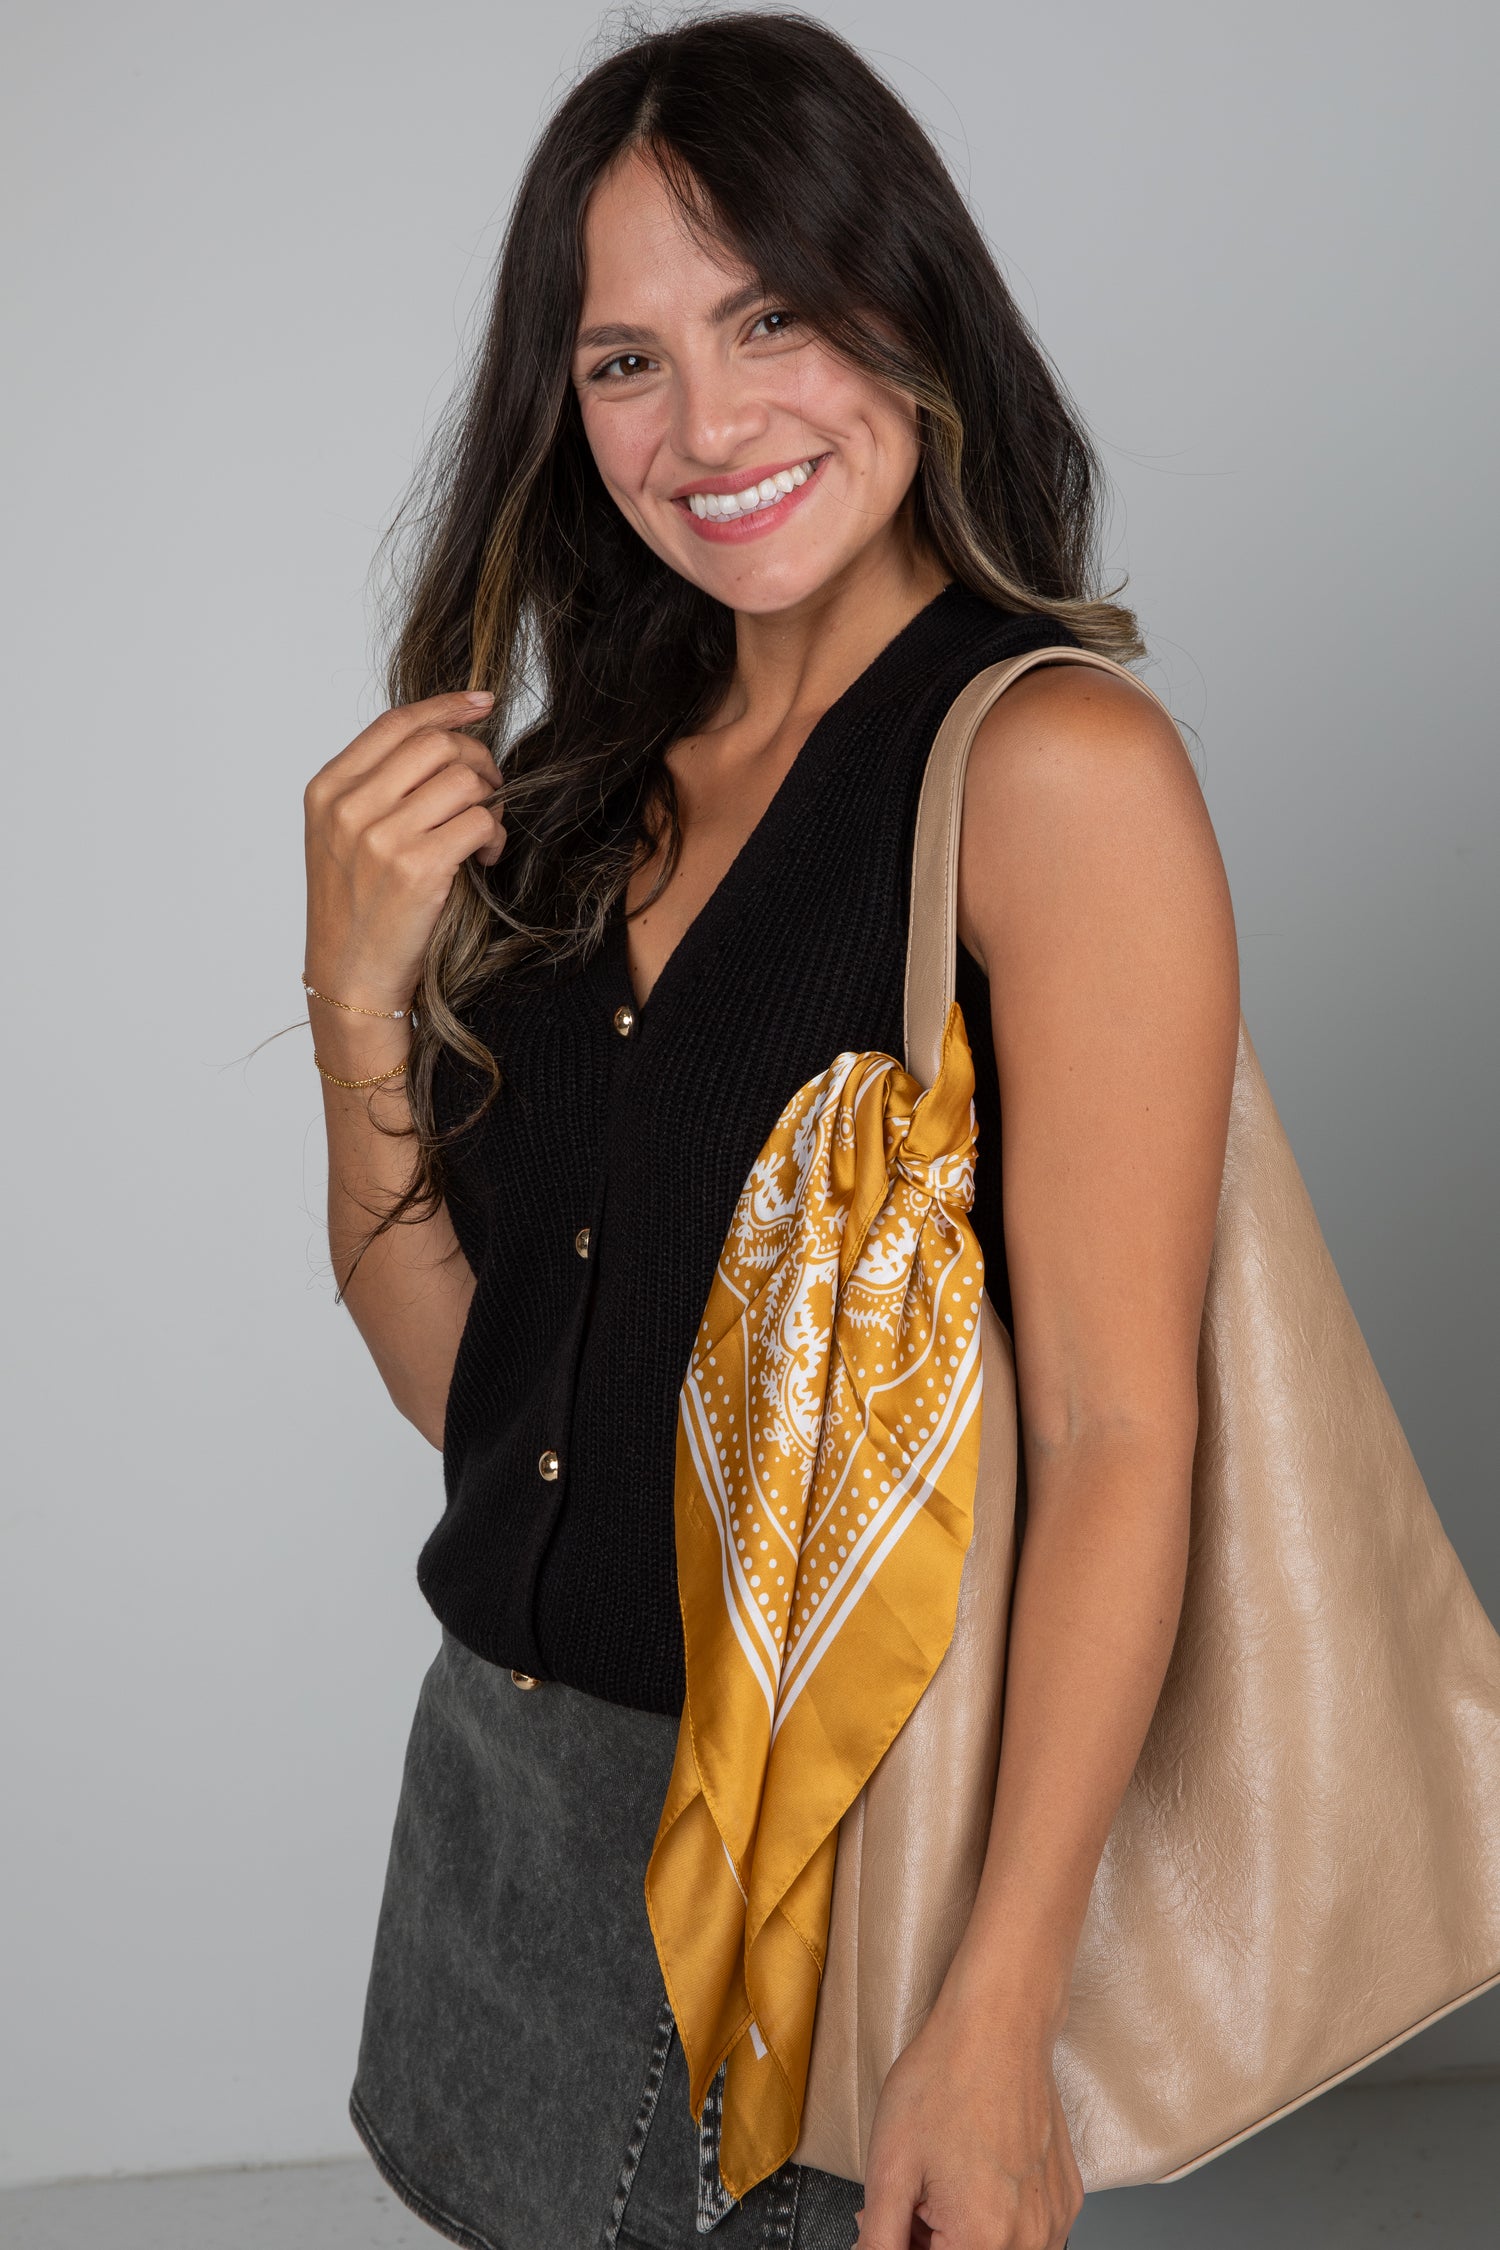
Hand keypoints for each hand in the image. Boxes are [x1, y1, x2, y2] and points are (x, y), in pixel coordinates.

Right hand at [303, 688, 504, 1009]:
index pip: (395, 724)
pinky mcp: (417, 869)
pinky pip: (480, 821)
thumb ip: (375, 787)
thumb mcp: (341, 837)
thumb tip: (442, 742)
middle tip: (490, 787)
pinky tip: (485, 856)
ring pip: (464, 780)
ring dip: (490, 799)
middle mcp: (349, 807)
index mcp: (328, 790)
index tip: (482, 701)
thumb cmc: (354, 908)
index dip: (446, 706)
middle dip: (477, 759)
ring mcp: (381, 837)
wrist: (348, 975)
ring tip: (486, 828)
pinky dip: (495, 834)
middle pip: (436, 744)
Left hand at [855, 1986, 1081, 2249]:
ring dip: (962, 2237)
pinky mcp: (1067, 2198)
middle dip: (930, 2244)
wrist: (998, 2023)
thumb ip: (881, 2237)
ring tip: (940, 2185)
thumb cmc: (945, 2079)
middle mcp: (1031, 2239)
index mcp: (984, 2239)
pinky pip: (1027, 2233)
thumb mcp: (889, 2167)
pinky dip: (995, 2219)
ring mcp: (1056, 2219)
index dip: (904, 2245)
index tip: (894, 2223)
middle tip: (910, 2201)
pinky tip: (973, 2176)